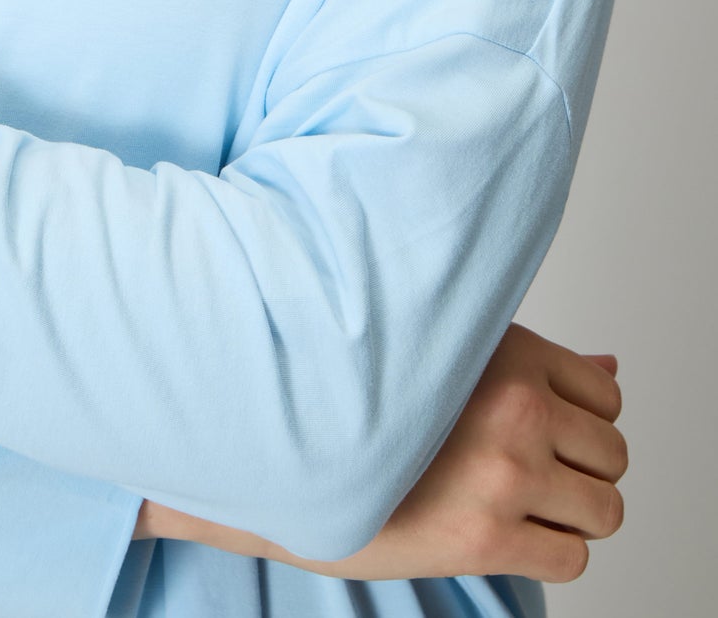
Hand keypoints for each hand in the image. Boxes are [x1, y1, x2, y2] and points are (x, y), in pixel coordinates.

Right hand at [134, 321, 626, 584]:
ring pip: (605, 510)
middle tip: (531, 469)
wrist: (297, 454)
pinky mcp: (489, 539)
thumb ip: (535, 363)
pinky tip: (508, 531)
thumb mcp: (454, 351)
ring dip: (572, 513)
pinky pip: (573, 559)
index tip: (543, 427)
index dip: (579, 417)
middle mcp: (514, 409)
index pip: (607, 395)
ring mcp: (505, 475)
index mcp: (508, 351)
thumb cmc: (371, 394)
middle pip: (613, 455)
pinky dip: (552, 551)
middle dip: (581, 467)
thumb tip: (611, 370)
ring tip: (520, 501)